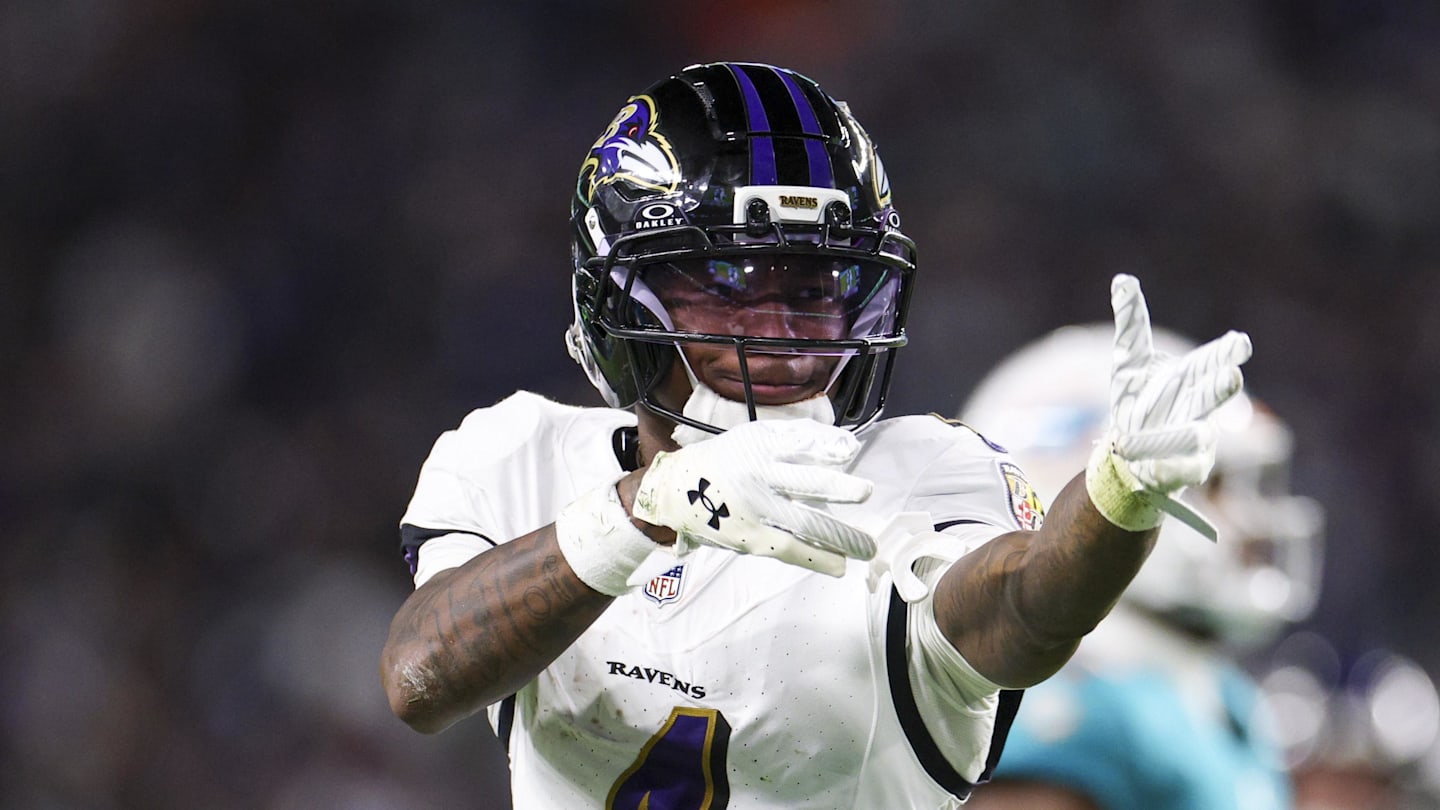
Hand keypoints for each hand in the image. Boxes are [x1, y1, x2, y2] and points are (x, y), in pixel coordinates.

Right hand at [632, 419, 875, 575]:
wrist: (676, 492)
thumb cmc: (726, 461)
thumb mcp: (755, 439)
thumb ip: (797, 441)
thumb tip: (844, 449)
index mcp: (759, 447)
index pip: (799, 444)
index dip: (827, 448)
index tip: (851, 451)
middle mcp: (757, 477)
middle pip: (807, 482)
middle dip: (840, 488)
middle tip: (866, 492)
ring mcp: (755, 510)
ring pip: (803, 523)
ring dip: (839, 536)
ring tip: (866, 548)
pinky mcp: (750, 538)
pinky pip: (789, 549)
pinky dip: (816, 558)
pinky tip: (839, 565)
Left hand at [1087, 274, 1251, 537]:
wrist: (1131, 453)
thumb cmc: (1140, 402)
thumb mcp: (1129, 362)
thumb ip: (1133, 323)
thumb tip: (1123, 279)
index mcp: (1190, 380)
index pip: (1212, 362)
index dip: (1226, 353)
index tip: (1239, 342)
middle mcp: (1196, 409)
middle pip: (1210, 398)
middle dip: (1220, 389)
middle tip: (1231, 376)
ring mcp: (1193, 440)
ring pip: (1197, 437)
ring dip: (1195, 434)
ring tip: (1200, 433)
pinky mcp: (1182, 471)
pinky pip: (1183, 471)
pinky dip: (1179, 468)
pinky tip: (1176, 467)